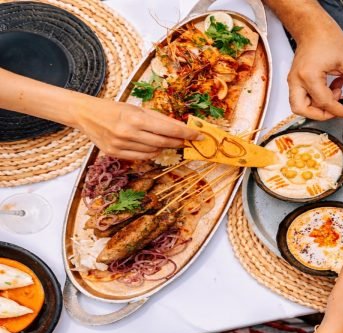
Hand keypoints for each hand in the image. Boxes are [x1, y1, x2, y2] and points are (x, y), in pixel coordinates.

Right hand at [74, 100, 201, 159]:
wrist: (86, 114)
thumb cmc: (115, 109)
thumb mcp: (138, 109)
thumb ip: (160, 119)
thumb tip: (182, 127)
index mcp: (136, 119)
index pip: (169, 129)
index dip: (186, 133)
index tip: (199, 136)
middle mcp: (128, 133)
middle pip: (164, 142)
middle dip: (178, 141)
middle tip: (187, 140)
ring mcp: (120, 145)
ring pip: (154, 151)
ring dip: (164, 146)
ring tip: (165, 140)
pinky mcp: (114, 154)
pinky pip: (141, 157)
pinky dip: (151, 153)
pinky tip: (152, 146)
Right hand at [288, 24, 342, 120]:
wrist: (315, 28)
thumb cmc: (329, 39)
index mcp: (309, 75)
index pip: (325, 104)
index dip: (342, 112)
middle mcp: (297, 80)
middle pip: (303, 110)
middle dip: (323, 114)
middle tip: (339, 108)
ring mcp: (294, 81)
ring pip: (300, 107)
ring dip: (319, 107)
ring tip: (335, 93)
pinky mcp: (296, 81)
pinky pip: (303, 98)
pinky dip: (317, 99)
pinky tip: (332, 88)